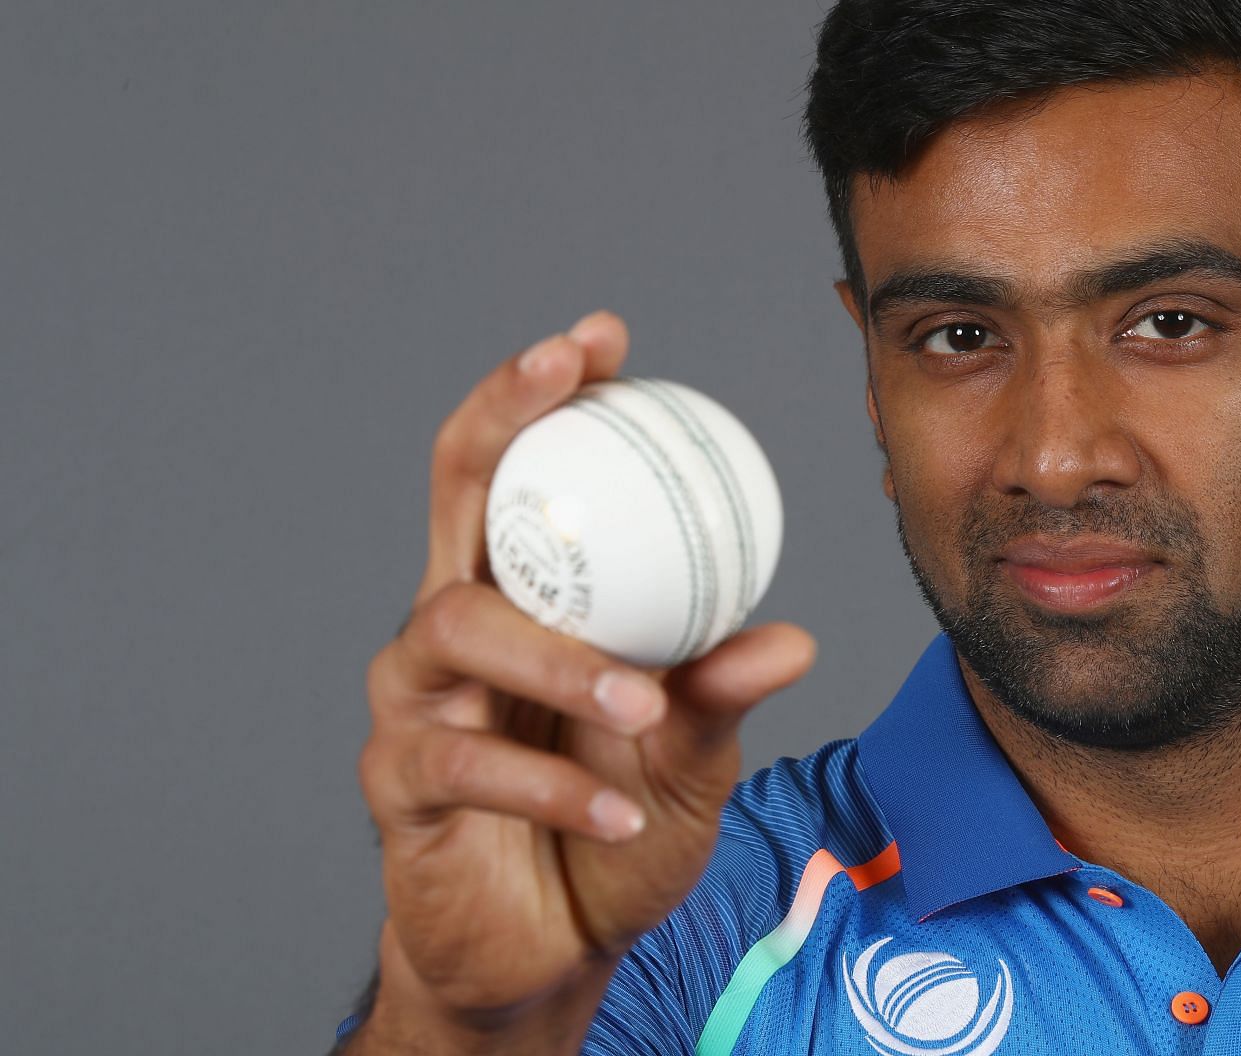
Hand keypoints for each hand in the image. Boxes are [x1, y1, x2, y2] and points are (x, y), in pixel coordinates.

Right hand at [356, 311, 815, 1037]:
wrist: (552, 951)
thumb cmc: (615, 829)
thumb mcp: (689, 761)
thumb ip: (720, 697)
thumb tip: (789, 638)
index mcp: (530, 599)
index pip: (523, 471)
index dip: (545, 396)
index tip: (603, 340)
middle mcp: (458, 627)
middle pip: (459, 492)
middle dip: (504, 416)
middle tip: (566, 375)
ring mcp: (420, 700)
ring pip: (460, 626)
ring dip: (560, 660)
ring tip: (643, 704)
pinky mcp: (400, 784)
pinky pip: (468, 766)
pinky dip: (556, 790)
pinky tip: (622, 813)